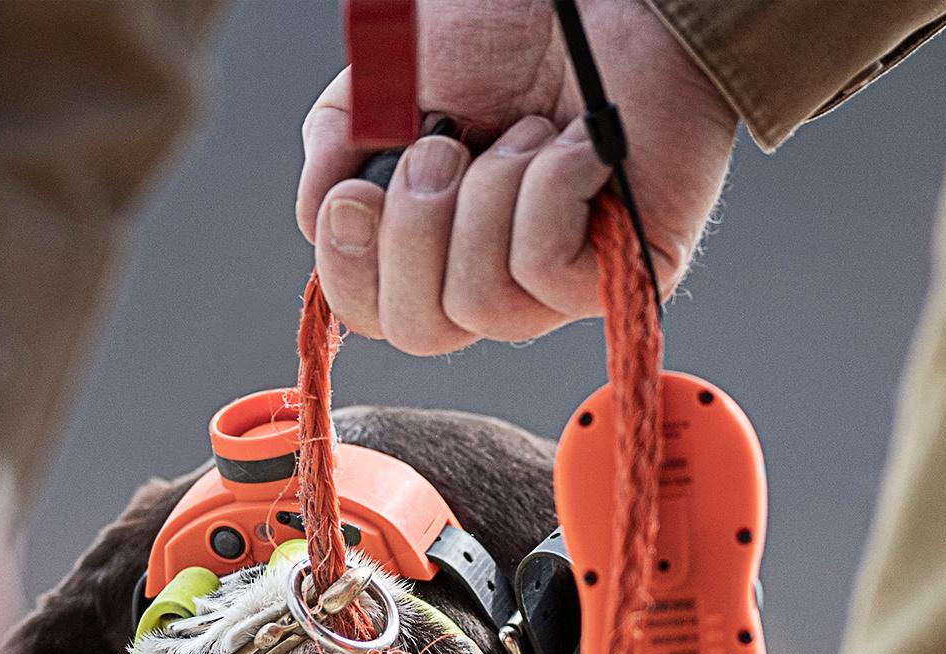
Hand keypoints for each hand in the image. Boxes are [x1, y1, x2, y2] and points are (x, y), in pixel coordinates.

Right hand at [295, 0, 736, 354]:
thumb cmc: (515, 28)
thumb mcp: (390, 77)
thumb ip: (339, 144)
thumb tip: (321, 217)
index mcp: (437, 239)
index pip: (374, 315)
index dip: (348, 270)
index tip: (357, 194)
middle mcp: (496, 273)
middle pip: (418, 332)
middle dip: (412, 232)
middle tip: (444, 147)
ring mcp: (560, 283)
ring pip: (479, 302)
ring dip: (487, 196)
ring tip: (525, 132)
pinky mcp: (624, 275)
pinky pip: (543, 270)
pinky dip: (545, 192)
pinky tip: (573, 145)